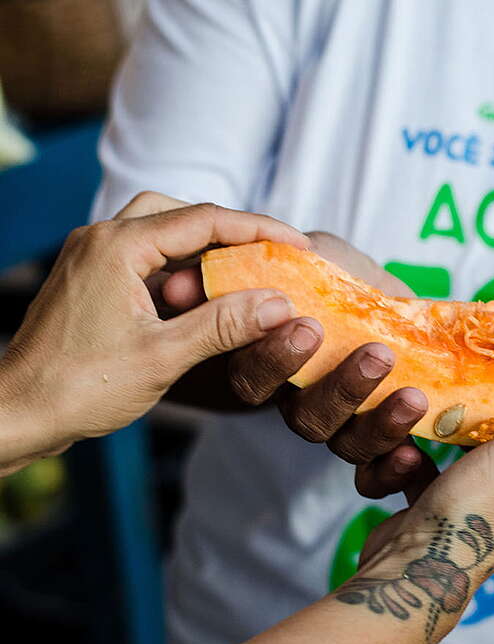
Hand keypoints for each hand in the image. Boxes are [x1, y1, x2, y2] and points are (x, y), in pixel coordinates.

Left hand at [0, 193, 309, 471]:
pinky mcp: (89, 280)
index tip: (299, 244)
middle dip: (230, 232)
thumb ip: (225, 324)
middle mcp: (101, 240)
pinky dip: (179, 270)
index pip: (205, 219)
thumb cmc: (79, 386)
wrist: (17, 414)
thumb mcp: (164, 356)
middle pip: (181, 213)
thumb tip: (280, 304)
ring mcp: (91, 258)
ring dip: (203, 250)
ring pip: (161, 232)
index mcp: (118, 247)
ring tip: (241, 277)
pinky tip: (201, 300)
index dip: (259, 229)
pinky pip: (144, 258)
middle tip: (270, 256)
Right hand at [156, 228, 432, 489]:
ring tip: (413, 396)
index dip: (274, 359)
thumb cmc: (340, 276)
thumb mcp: (306, 257)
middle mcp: (301, 403)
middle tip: (377, 355)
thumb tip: (180, 284)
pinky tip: (414, 455)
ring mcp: (342, 425)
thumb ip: (260, 264)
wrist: (397, 297)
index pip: (254, 378)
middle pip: (306, 419)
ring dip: (381, 423)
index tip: (308, 326)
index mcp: (272, 364)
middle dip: (343, 389)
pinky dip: (393, 471)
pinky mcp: (381, 436)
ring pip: (346, 444)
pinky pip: (377, 472)